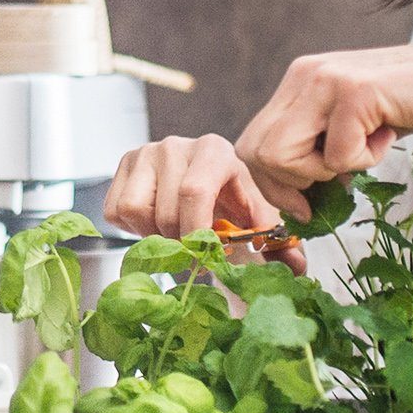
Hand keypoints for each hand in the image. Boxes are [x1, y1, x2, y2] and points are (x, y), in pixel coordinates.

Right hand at [103, 134, 306, 270]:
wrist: (205, 181)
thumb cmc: (231, 200)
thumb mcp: (256, 216)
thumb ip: (276, 242)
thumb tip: (296, 267)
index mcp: (214, 150)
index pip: (194, 192)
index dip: (196, 231)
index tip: (206, 254)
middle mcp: (175, 145)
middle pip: (165, 212)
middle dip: (180, 243)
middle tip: (194, 250)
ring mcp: (144, 152)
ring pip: (134, 211)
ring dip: (152, 234)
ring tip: (173, 233)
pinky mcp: (123, 165)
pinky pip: (115, 211)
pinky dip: (132, 228)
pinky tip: (154, 221)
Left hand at [234, 32, 412, 206]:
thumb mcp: (356, 123)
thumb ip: (319, 144)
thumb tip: (291, 196)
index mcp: (300, 80)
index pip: (252, 143)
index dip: (272, 184)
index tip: (305, 204)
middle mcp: (304, 74)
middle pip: (256, 152)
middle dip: (289, 186)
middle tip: (334, 186)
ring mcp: (326, 80)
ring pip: (281, 155)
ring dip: (324, 172)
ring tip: (365, 149)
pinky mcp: (355, 93)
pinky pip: (335, 156)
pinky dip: (365, 161)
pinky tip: (389, 132)